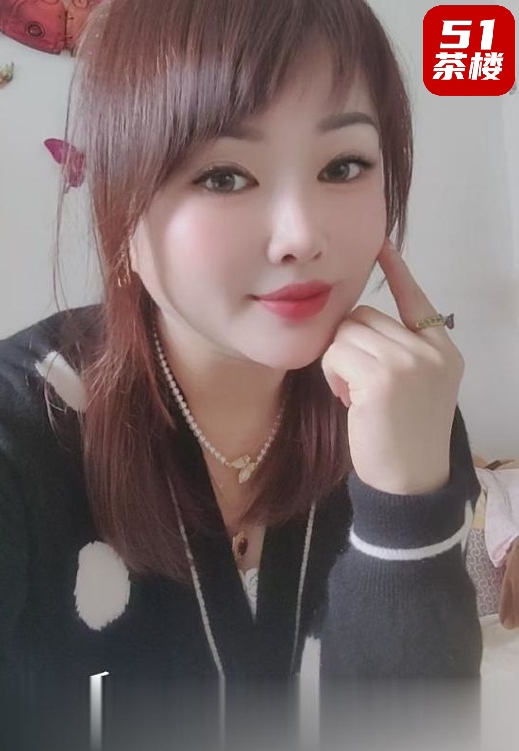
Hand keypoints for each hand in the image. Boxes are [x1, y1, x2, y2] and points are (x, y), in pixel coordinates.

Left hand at [321, 238, 464, 495]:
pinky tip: (349, 402)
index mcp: (443, 351)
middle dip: (350, 345)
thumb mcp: (414, 387)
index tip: (381, 243)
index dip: (396, 271)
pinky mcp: (382, 377)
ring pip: (346, 331)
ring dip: (339, 361)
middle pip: (365, 315)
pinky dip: (332, 375)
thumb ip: (399, 351)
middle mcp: (431, 351)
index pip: (416, 300)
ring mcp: (410, 362)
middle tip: (358, 385)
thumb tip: (357, 320)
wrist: (409, 483)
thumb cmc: (402, 438)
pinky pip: (335, 353)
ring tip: (355, 395)